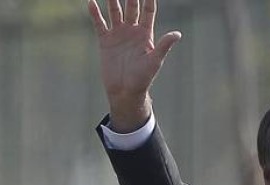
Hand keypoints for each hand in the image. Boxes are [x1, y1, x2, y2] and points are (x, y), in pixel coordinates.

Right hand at [87, 0, 181, 130]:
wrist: (125, 91)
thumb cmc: (143, 78)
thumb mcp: (155, 61)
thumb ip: (164, 45)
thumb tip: (177, 34)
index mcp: (146, 34)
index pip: (148, 11)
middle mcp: (132, 31)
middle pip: (131, 7)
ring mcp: (119, 34)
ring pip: (115, 12)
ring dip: (112, 0)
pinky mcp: (106, 41)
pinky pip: (100, 24)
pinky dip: (95, 13)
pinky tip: (91, 2)